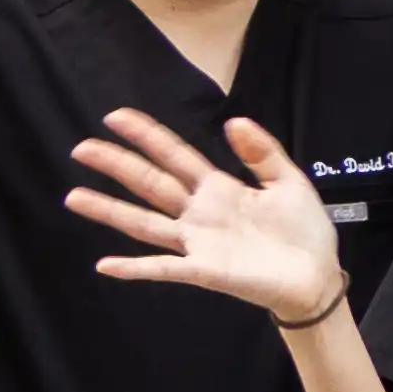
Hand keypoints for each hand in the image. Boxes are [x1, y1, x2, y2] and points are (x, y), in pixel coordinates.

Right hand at [64, 107, 351, 331]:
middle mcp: (199, 213)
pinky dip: (135, 268)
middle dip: (117, 165)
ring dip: (110, 211)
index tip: (116, 116)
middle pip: (150, 184)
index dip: (147, 136)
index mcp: (218, 189)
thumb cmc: (302, 230)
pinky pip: (163, 269)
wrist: (318, 275)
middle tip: (81, 149)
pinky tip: (105, 264)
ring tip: (74, 197)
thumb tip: (234, 119)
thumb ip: (262, 152)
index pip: (175, 156)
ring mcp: (197, 243)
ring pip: (145, 223)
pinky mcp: (204, 271)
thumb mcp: (288, 181)